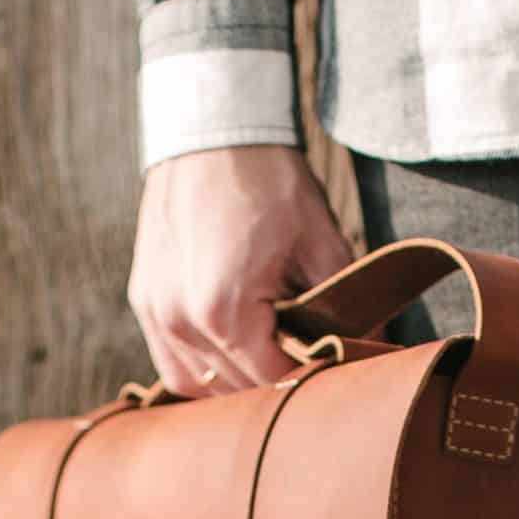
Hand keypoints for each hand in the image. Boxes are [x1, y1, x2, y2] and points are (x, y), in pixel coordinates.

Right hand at [127, 145, 352, 396]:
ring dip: (237, 384)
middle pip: (238, 389)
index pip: (274, 382)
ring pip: (200, 386)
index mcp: (223, 309)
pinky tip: (233, 358)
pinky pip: (173, 363)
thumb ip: (346, 308)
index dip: (310, 381)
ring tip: (270, 363)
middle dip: (277, 382)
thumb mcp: (323, 245)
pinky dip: (203, 370)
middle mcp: (180, 318)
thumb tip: (374, 349)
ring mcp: (155, 310)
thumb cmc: (269, 181)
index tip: (333, 372)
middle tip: (310, 366)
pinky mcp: (143, 299)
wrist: (213, 129)